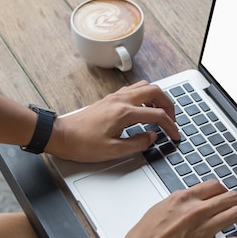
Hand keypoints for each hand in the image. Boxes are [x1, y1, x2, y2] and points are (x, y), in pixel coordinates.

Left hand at [46, 80, 180, 161]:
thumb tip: (152, 137)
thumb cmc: (82, 144)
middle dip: (169, 104)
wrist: (61, 136)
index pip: (156, 114)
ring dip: (157, 97)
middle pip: (155, 91)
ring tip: (161, 112)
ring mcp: (115, 97)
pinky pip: (134, 90)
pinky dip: (145, 96)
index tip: (175, 135)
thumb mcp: (113, 151)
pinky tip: (145, 109)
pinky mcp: (110, 99)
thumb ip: (137, 143)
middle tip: (173, 119)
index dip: (170, 125)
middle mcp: (121, 100)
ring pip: (144, 86)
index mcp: (124, 113)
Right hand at [119, 180, 236, 237]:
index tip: (227, 195)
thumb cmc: (143, 237)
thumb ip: (179, 203)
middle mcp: (195, 210)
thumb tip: (190, 201)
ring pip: (236, 214)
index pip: (215, 186)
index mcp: (183, 198)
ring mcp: (201, 230)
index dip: (225, 190)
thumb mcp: (160, 208)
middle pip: (230, 197)